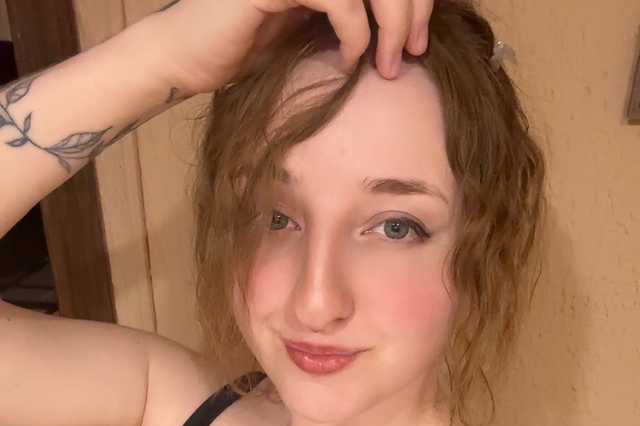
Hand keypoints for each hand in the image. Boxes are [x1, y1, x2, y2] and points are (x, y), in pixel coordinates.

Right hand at [147, 0, 433, 95]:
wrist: (184, 60)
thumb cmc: (242, 53)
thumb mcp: (308, 33)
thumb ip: (346, 19)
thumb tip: (400, 32)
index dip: (414, 0)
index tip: (420, 41)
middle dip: (412, 8)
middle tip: (416, 51)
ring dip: (391, 22)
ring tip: (390, 63)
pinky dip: (354, 32)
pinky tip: (350, 60)